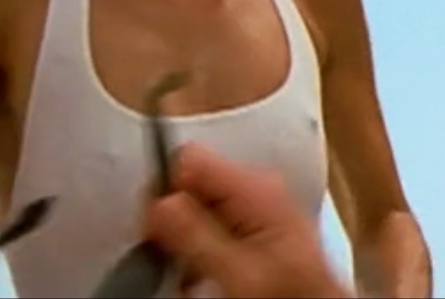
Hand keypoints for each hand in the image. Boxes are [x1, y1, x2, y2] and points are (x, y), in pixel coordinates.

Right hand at [144, 143, 351, 298]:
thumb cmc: (289, 291)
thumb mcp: (236, 268)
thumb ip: (195, 232)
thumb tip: (159, 200)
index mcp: (256, 186)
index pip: (189, 158)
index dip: (163, 189)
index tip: (155, 226)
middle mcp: (259, 186)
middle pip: (192, 182)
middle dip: (175, 218)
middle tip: (174, 256)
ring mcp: (259, 202)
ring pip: (199, 204)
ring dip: (188, 237)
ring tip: (194, 272)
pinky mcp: (257, 221)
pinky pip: (214, 221)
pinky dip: (203, 245)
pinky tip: (208, 271)